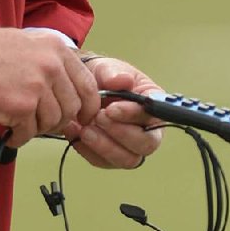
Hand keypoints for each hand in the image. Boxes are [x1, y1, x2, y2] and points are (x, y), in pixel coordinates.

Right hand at [0, 30, 101, 148]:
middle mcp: (51, 65)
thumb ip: (49, 61)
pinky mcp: (21, 107)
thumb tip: (66, 89)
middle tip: (43, 124)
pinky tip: (9, 131)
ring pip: (52, 122)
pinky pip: (30, 133)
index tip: (82, 117)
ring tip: (19, 123)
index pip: (88, 84)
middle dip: (59, 121)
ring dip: (37, 128)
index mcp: (55, 48)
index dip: (88, 106)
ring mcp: (37, 86)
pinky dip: (20, 137)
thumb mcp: (24, 42)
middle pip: (72, 107)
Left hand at [65, 55, 163, 169]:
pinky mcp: (111, 157)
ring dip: (104, 146)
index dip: (133, 115)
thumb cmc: (102, 78)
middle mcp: (147, 130)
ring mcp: (130, 146)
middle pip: (146, 144)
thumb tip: (123, 80)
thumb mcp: (107, 68)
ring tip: (84, 129)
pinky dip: (87, 150)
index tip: (111, 108)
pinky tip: (75, 133)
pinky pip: (103, 162)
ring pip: (127, 159)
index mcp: (152, 106)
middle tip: (98, 118)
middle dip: (120, 133)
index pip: (154, 116)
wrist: (80, 88)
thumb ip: (113, 73)